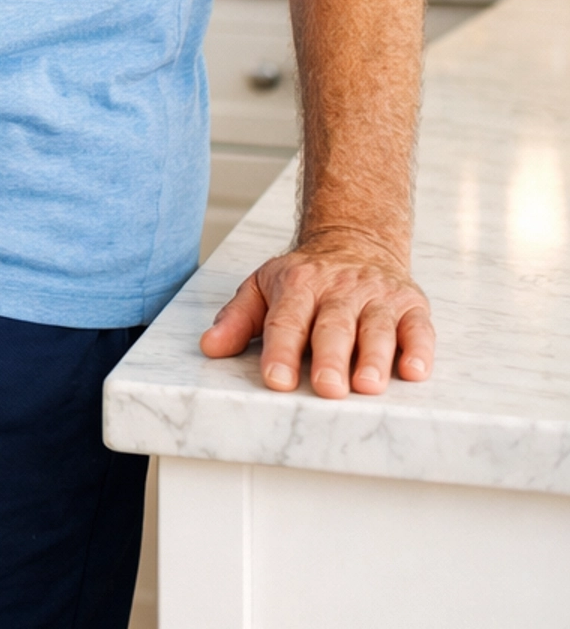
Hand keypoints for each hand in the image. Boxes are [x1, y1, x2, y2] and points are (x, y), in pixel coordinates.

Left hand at [200, 235, 433, 396]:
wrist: (356, 240)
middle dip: (330, 357)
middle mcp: (340, 290)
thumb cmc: (305, 278)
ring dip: (374, 358)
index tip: (276, 380)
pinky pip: (418, 328)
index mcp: (299, 285)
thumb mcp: (263, 287)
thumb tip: (209, 347)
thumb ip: (237, 318)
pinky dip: (419, 350)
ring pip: (377, 328)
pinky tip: (414, 371)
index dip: (281, 351)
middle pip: (334, 326)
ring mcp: (377, 296)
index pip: (286, 321)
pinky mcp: (410, 305)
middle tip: (327, 388)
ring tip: (368, 385)